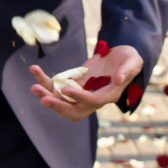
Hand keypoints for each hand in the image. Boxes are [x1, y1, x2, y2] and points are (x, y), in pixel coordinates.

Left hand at [28, 44, 143, 120]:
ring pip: (61, 101)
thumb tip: (118, 78)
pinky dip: (45, 80)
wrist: (121, 57)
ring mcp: (82, 92)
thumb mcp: (133, 61)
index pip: (92, 101)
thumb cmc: (129, 59)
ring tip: (34, 87)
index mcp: (108, 95)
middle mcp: (93, 98)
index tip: (65, 89)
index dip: (79, 97)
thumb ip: (127, 70)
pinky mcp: (73, 84)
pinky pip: (57, 87)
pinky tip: (35, 69)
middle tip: (43, 99)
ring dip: (47, 95)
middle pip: (74, 110)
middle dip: (58, 106)